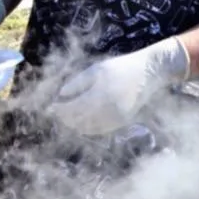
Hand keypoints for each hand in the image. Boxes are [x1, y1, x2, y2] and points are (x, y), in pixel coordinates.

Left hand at [54, 37, 189, 133]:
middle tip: (56, 112)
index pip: (72, 108)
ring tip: (65, 117)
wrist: (148, 74)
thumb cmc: (120, 68)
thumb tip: (61, 96)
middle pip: (78, 120)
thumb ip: (77, 84)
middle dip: (65, 117)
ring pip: (88, 128)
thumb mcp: (95, 70)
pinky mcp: (121, 123)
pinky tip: (80, 122)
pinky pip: (99, 130)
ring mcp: (115, 119)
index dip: (59, 109)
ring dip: (74, 124)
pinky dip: (87, 128)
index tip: (50, 106)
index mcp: (99, 96)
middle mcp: (107, 111)